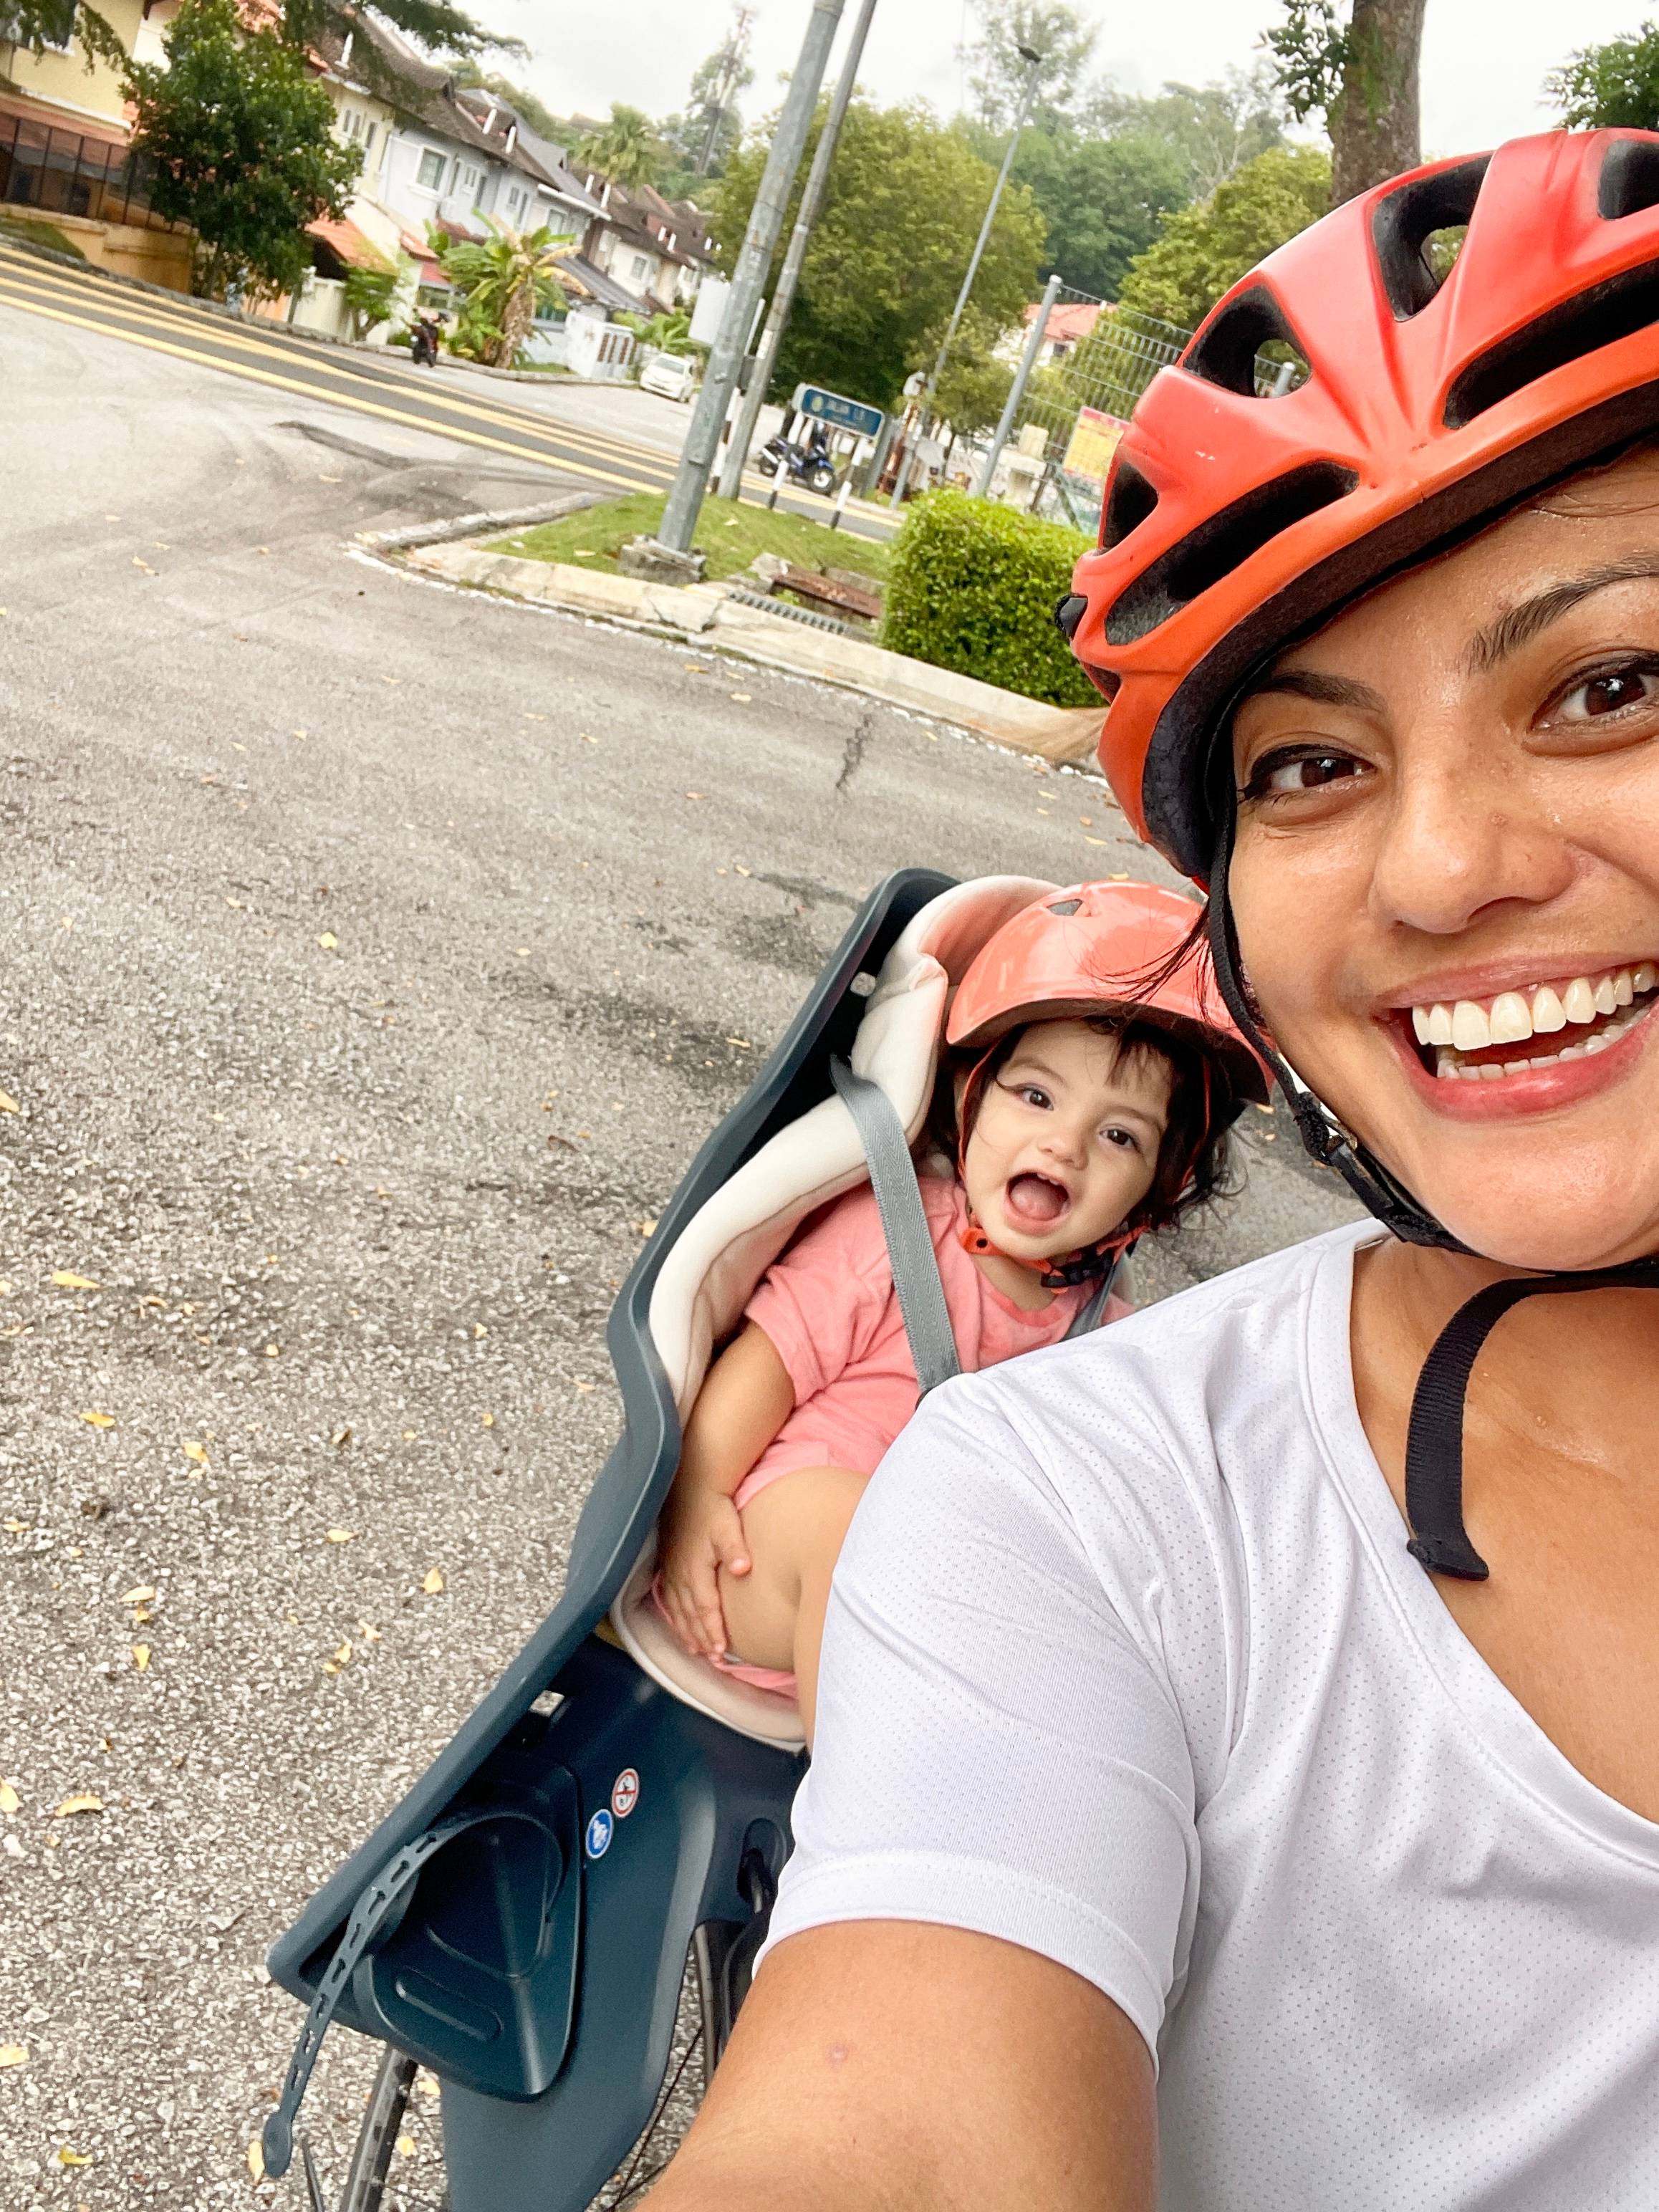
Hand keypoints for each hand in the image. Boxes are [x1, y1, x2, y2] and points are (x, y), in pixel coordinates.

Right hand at [658, 1491, 751, 1659]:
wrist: (691, 1486)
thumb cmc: (714, 1506)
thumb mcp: (728, 1525)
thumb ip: (735, 1548)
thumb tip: (743, 1568)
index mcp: (695, 1568)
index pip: (705, 1608)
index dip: (713, 1631)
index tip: (721, 1652)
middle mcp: (680, 1573)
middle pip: (690, 1614)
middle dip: (701, 1638)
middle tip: (713, 1660)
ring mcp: (671, 1569)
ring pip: (677, 1609)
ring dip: (686, 1631)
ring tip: (697, 1650)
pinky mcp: (668, 1563)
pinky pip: (668, 1597)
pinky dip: (674, 1614)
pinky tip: (679, 1622)